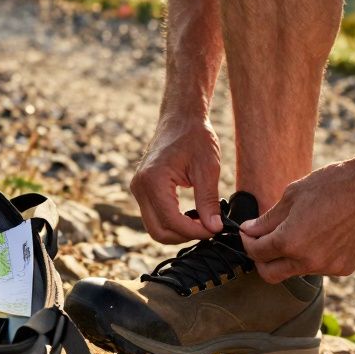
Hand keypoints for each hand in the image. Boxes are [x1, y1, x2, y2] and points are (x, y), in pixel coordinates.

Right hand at [130, 115, 222, 242]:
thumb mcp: (207, 168)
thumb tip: (213, 228)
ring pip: (155, 227)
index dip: (195, 232)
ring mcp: (138, 188)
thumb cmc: (195, 136)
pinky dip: (172, 222)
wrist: (181, 117)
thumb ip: (208, 201)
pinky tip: (192, 215)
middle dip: (184, 236)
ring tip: (202, 222)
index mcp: (153, 180)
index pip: (171, 221)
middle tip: (209, 229)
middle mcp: (140, 186)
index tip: (215, 230)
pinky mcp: (143, 189)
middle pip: (158, 231)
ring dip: (178, 231)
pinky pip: (155, 216)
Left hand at [240, 153, 354, 282]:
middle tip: (261, 243)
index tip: (248, 233)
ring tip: (298, 230)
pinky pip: (319, 268)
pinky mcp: (344, 268)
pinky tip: (321, 234)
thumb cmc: (332, 185)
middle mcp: (307, 261)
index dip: (247, 242)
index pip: (257, 252)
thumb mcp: (292, 195)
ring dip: (288, 257)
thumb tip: (249, 231)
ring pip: (295, 270)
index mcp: (290, 241)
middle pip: (270, 274)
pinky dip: (312, 256)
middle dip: (261, 260)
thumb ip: (268, 219)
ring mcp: (328, 268)